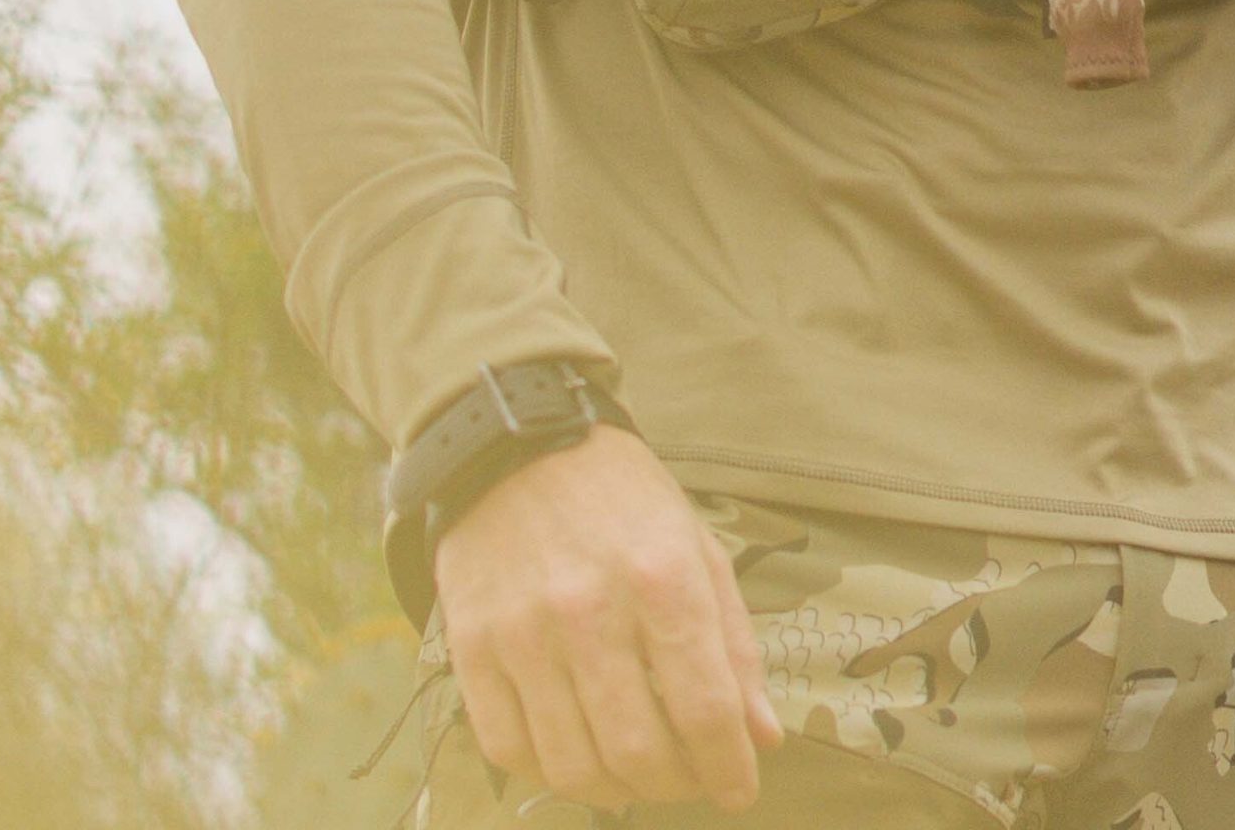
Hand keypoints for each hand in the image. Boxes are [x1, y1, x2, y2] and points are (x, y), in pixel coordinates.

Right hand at [433, 423, 783, 812]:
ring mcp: (524, 633)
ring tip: (637, 773)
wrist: (517, 443)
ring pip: (573, 766)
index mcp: (662, 577)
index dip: (729, 768)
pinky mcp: (471, 647)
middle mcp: (590, 610)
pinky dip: (549, 773)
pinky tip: (576, 754)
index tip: (740, 787)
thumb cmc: (622, 497)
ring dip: (617, 790)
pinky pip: (509, 749)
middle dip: (677, 785)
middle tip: (689, 779)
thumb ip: (732, 643)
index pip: (705, 709)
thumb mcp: (695, 545)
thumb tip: (763, 737)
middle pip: (639, 751)